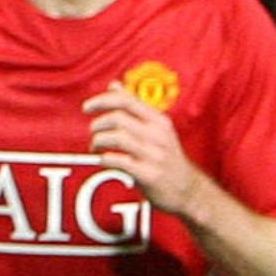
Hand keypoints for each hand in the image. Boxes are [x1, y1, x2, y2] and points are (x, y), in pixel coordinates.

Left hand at [83, 88, 210, 213]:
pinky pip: (120, 162)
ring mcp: (154, 155)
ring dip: (98, 141)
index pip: (126, 100)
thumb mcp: (157, 128)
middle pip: (118, 118)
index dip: (102, 100)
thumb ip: (134, 107)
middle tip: (93, 133)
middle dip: (98, 125)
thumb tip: (114, 85)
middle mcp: (158, 135)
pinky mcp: (149, 175)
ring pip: (117, 138)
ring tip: (96, 148)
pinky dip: (105, 159)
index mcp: (159, 120)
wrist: (188, 190)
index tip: (87, 107)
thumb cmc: (167, 158)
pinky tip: (104, 161)